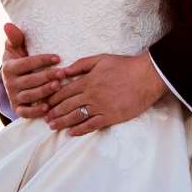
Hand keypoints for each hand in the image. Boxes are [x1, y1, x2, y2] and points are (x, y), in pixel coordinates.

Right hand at [1, 22, 61, 119]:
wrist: (15, 80)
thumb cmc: (20, 60)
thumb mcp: (16, 48)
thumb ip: (15, 37)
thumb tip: (7, 24)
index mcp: (9, 67)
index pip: (26, 63)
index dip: (42, 60)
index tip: (58, 57)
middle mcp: (10, 83)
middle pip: (30, 80)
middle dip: (46, 76)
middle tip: (62, 73)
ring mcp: (14, 96)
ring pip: (30, 95)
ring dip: (44, 91)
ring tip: (58, 86)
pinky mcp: (18, 108)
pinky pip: (25, 112)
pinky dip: (35, 111)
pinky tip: (48, 107)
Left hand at [45, 51, 162, 134]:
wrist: (146, 76)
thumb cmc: (125, 65)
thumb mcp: (101, 59)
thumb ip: (81, 64)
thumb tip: (64, 70)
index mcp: (87, 81)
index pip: (64, 91)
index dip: (52, 98)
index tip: (45, 103)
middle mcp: (91, 95)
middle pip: (67, 105)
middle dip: (53, 112)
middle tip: (44, 118)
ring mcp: (100, 107)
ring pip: (76, 116)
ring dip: (62, 122)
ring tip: (52, 126)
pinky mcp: (111, 116)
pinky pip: (91, 125)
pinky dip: (80, 130)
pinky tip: (71, 133)